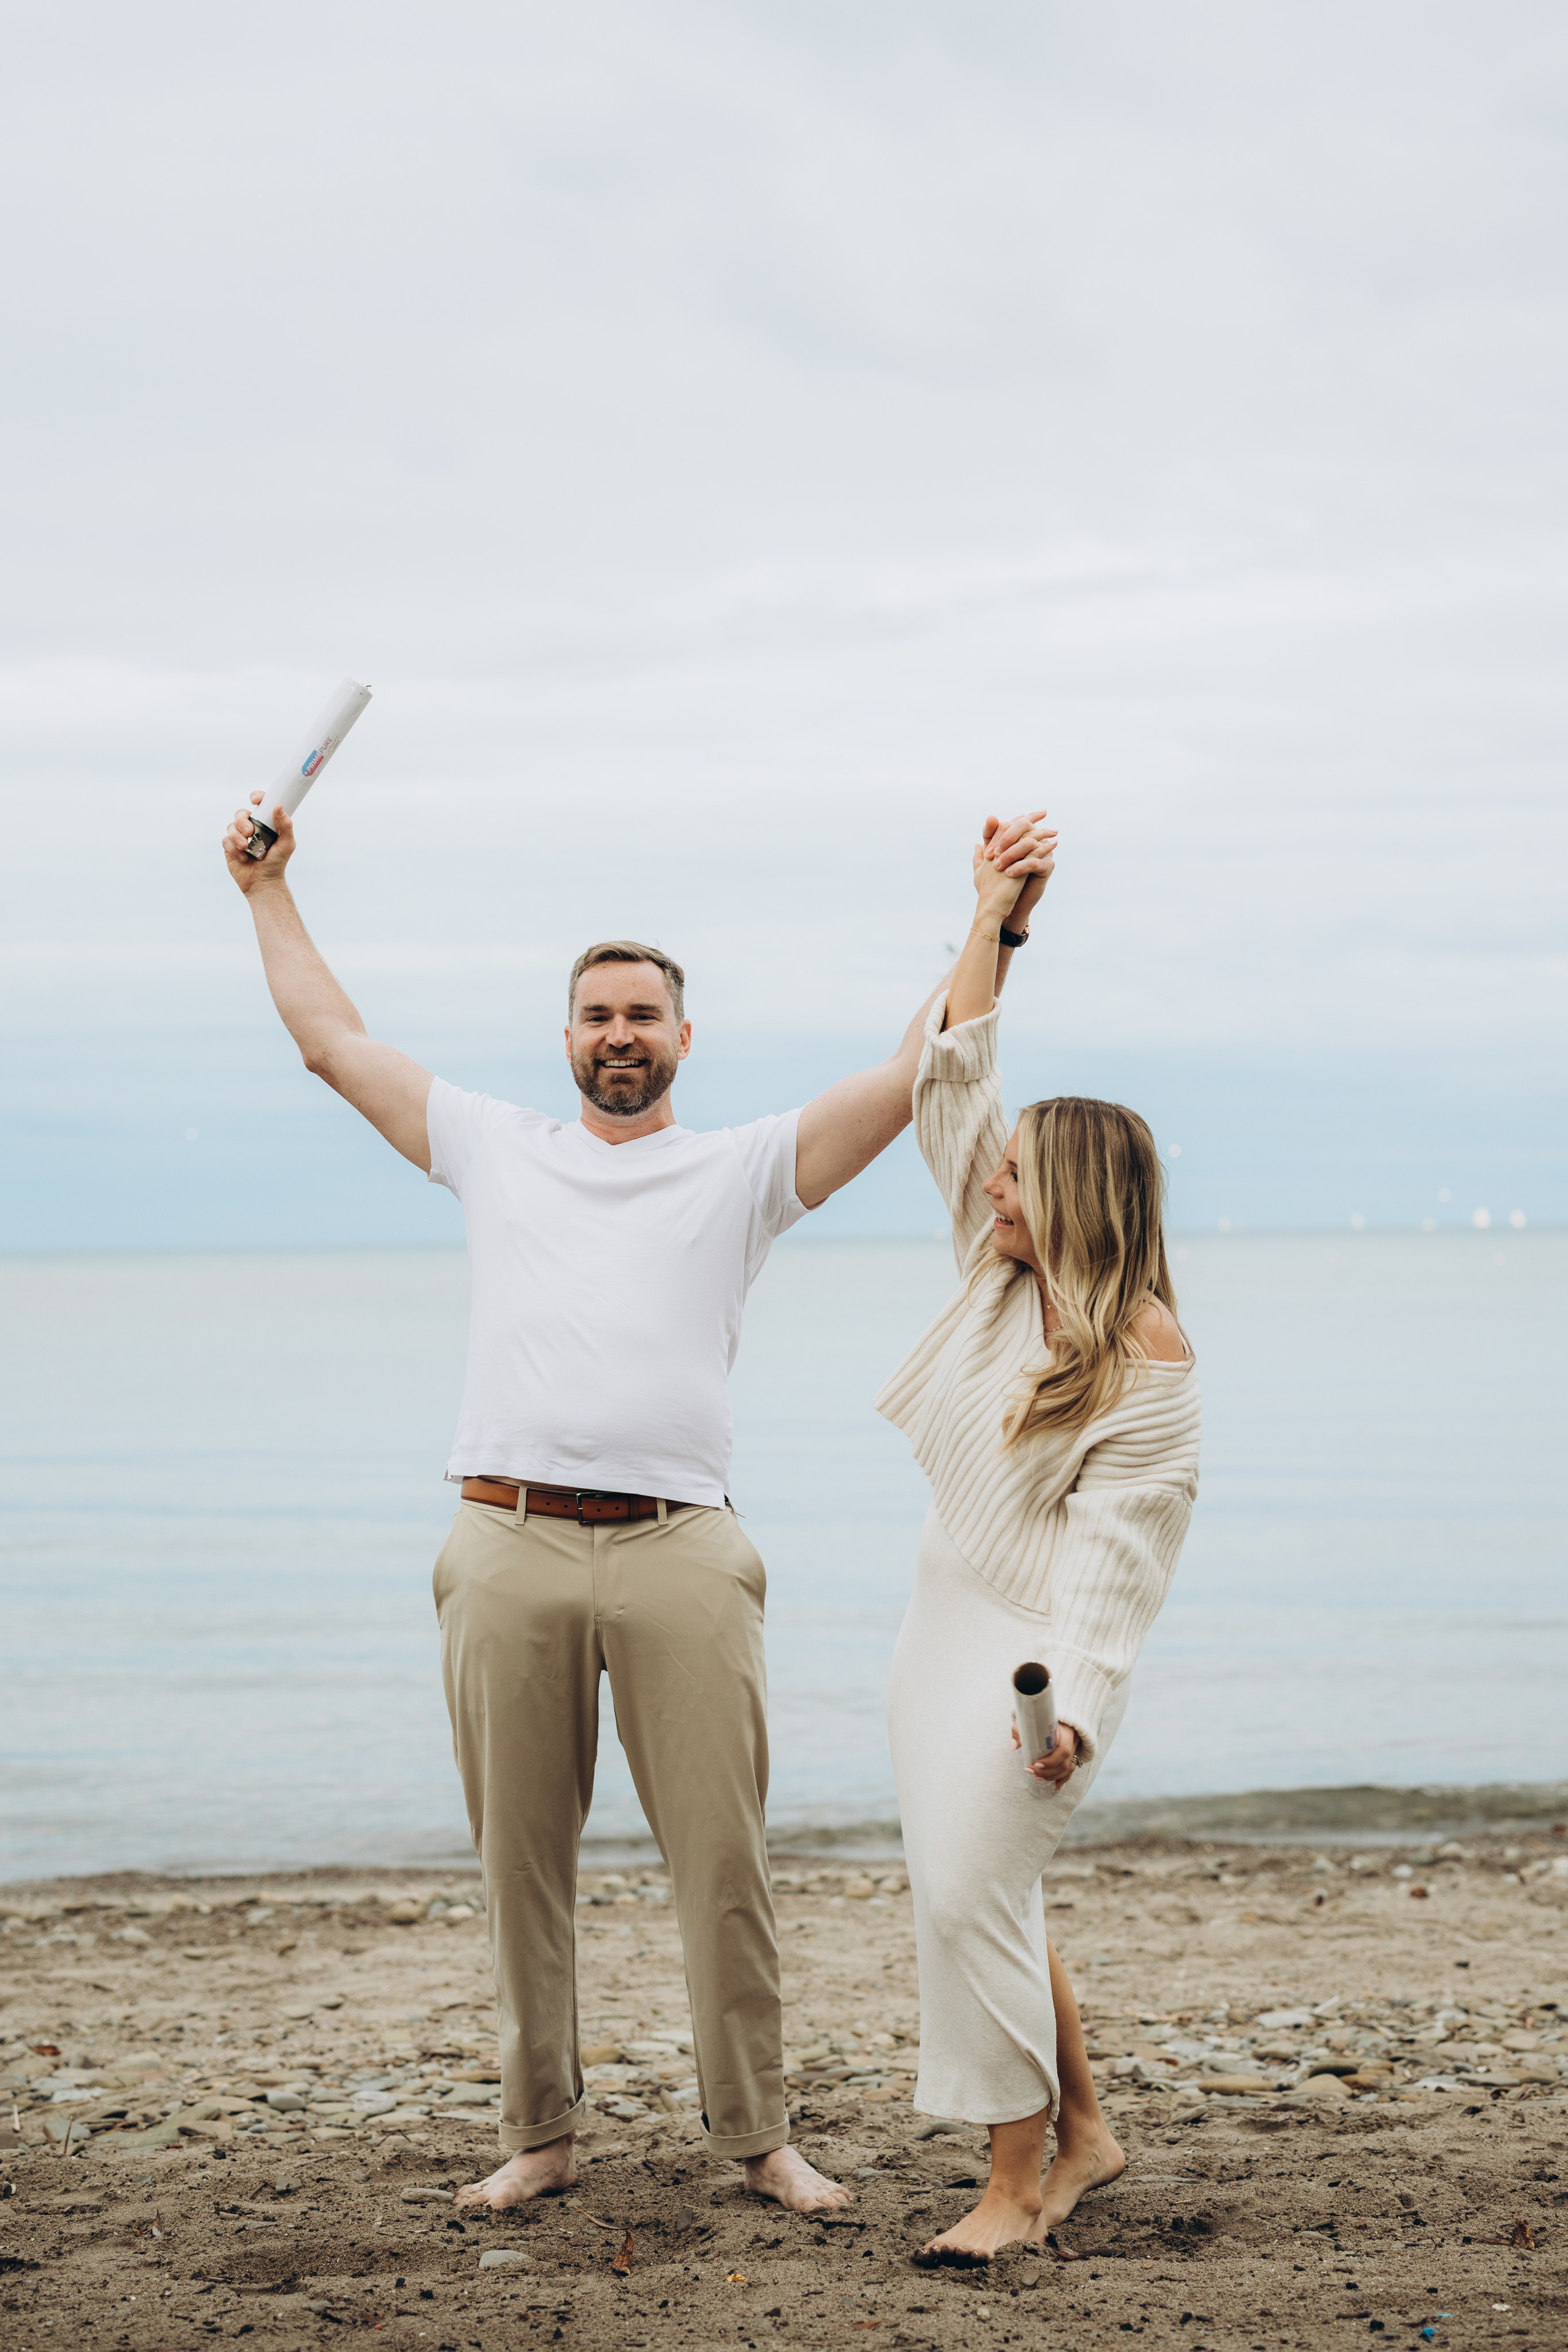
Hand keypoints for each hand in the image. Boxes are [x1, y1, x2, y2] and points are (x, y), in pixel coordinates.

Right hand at [222, 792, 296, 894]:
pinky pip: (226, 840)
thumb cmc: (277, 863)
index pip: (259, 804)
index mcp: (265, 823)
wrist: (263, 882)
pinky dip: (234, 849)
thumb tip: (278, 806)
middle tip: (250, 833)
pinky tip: (244, 858)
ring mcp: (239, 836)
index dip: (256, 797)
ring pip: (231, 826)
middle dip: (242, 821)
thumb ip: (285, 825)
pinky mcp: (230, 847)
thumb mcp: (287, 844)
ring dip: (237, 837)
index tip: (255, 800)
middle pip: (240, 813)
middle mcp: (251, 827)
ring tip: (246, 848)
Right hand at [972, 808, 1056, 929]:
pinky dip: (1045, 847)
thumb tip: (977, 845)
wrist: (989, 909)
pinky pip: (1034, 852)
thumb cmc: (985, 894)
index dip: (1016, 819)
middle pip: (1016, 826)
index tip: (1026, 815)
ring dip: (1043, 831)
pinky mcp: (1018, 867)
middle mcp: (999, 850)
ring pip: (1027, 836)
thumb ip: (977, 858)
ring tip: (1054, 831)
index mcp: (991, 849)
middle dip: (1031, 817)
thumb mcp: (978, 873)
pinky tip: (1054, 844)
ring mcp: (1008, 857)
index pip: (1004, 827)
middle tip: (1044, 812)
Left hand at [1011, 1716, 1080, 1790]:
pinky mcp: (1072, 1753)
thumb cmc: (1042, 1715)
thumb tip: (1014, 1746)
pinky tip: (1056, 1786)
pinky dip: (1063, 1779)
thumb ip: (1020, 1729)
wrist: (1057, 1712)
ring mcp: (1074, 1748)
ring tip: (1037, 1778)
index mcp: (1066, 1731)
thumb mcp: (1030, 1718)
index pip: (1063, 1751)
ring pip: (1067, 1768)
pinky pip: (1071, 1769)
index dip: (1050, 1761)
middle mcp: (1073, 1741)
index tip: (1035, 1764)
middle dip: (1047, 1771)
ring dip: (1052, 1776)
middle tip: (1030, 1771)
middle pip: (1064, 1763)